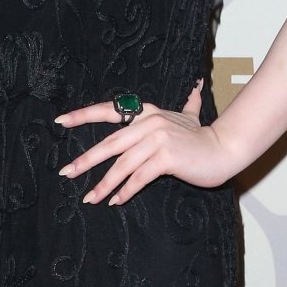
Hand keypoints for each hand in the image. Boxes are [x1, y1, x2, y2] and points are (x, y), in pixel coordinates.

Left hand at [55, 82, 235, 203]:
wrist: (224, 150)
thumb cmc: (202, 137)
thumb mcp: (190, 116)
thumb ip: (188, 103)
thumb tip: (195, 85)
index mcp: (147, 112)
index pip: (109, 111)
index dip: (83, 115)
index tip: (61, 121)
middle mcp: (149, 122)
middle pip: (110, 143)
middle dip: (86, 160)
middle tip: (67, 172)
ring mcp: (157, 138)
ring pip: (122, 165)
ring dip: (104, 184)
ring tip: (90, 198)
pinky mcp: (166, 157)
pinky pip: (138, 177)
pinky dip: (125, 191)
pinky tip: (115, 201)